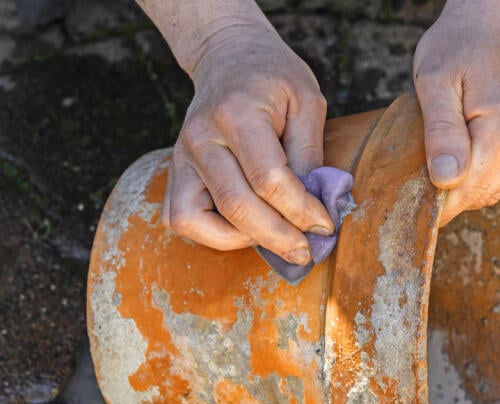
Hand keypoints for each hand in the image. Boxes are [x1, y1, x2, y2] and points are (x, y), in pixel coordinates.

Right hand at [162, 26, 333, 264]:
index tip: (326, 226)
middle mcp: (200, 137)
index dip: (301, 211)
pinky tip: (244, 227)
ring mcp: (180, 156)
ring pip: (196, 221)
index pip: (269, 180)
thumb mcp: (307, 101)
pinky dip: (210, 233)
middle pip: (236, 207)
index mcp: (237, 113)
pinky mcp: (173, 171)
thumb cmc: (274, 78)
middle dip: (277, 237)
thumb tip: (318, 206)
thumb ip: (310, 154)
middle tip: (306, 251)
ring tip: (273, 234)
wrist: (229, 57)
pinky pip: (179, 218)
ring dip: (239, 239)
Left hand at [413, 0, 499, 225]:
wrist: (494, 22)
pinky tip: (468, 150)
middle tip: (421, 176)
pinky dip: (484, 173)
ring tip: (445, 156)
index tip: (412, 204)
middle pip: (485, 193)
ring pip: (497, 189)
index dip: (439, 202)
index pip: (470, 188)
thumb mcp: (434, 81)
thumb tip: (446, 180)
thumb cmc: (458, 45)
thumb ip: (441, 132)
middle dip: (452, 193)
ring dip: (468, 184)